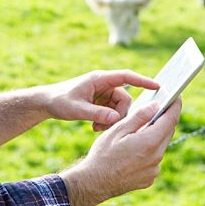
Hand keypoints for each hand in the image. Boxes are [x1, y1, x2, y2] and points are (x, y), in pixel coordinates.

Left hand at [43, 70, 159, 130]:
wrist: (47, 103)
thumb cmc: (59, 101)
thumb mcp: (76, 109)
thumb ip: (96, 114)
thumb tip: (115, 120)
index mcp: (100, 79)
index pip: (126, 76)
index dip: (143, 80)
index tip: (158, 86)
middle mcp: (104, 84)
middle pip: (125, 98)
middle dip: (120, 114)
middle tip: (107, 127)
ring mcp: (103, 93)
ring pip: (119, 108)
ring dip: (112, 120)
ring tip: (96, 129)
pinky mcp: (100, 102)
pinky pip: (112, 112)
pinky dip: (107, 121)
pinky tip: (95, 128)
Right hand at [59, 97, 181, 205]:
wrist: (95, 183)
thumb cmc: (103, 154)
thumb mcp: (118, 130)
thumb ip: (139, 117)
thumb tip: (155, 105)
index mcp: (149, 142)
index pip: (170, 119)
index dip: (175, 106)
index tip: (177, 96)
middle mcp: (156, 157)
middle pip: (167, 132)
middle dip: (164, 119)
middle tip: (158, 107)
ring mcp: (154, 169)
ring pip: (160, 146)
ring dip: (155, 135)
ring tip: (141, 128)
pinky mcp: (149, 178)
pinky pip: (154, 159)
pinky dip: (149, 150)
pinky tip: (135, 148)